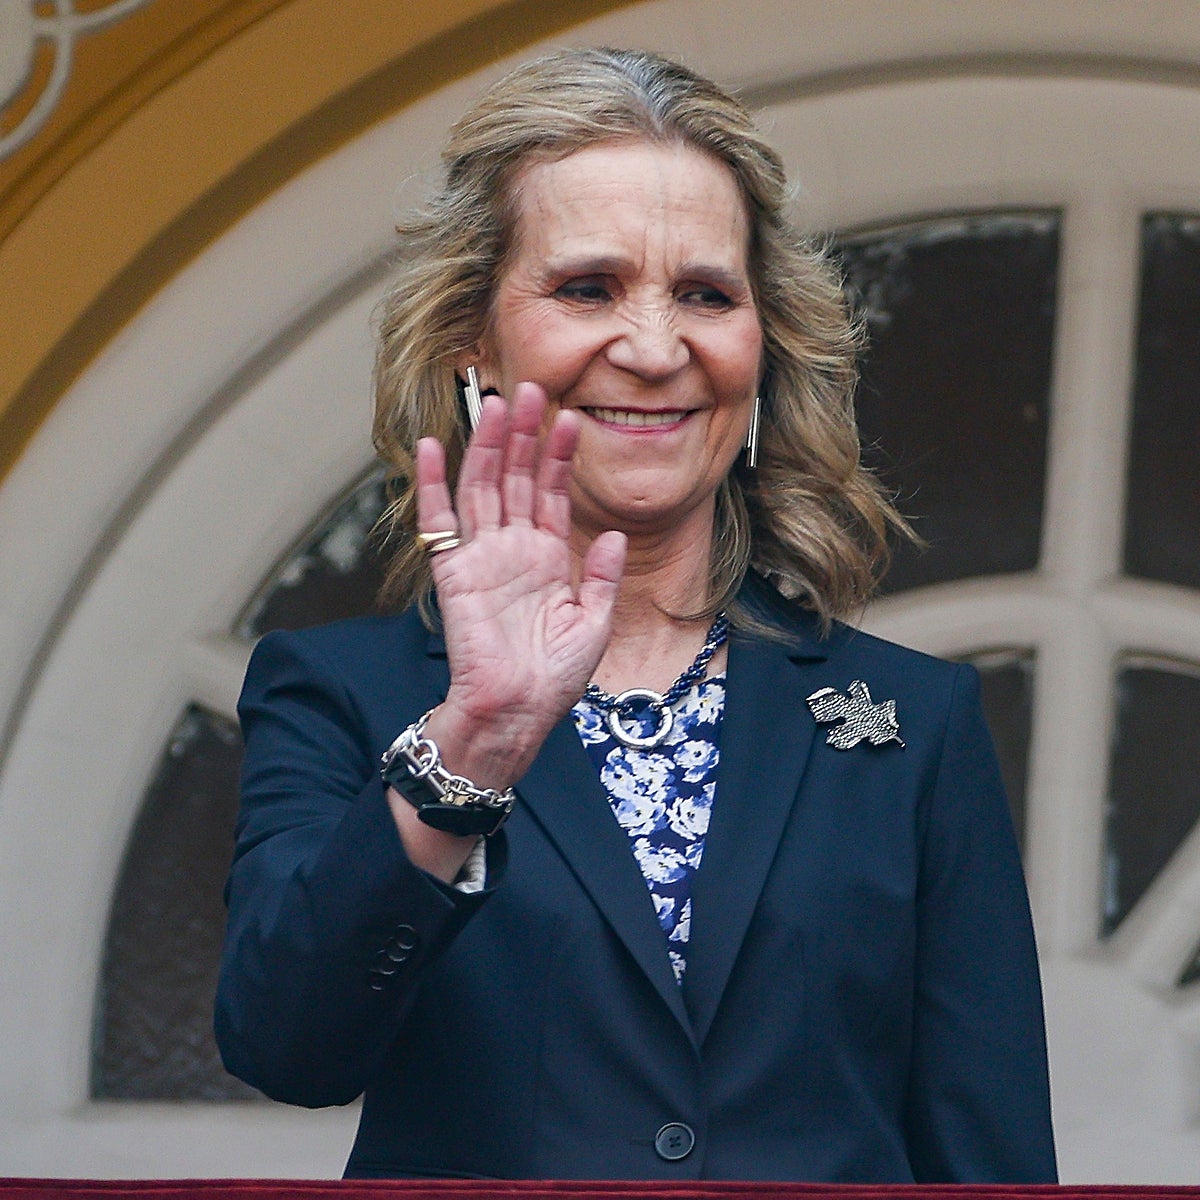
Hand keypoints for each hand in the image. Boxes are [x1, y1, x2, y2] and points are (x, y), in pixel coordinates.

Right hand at [414, 382, 625, 787]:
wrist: (517, 712)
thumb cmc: (553, 678)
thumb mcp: (592, 624)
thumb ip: (599, 576)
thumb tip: (610, 533)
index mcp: (546, 559)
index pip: (550, 493)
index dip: (559, 457)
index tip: (571, 419)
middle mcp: (512, 550)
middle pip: (514, 478)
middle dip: (523, 435)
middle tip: (532, 389)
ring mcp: (481, 557)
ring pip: (481, 487)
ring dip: (488, 445)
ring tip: (498, 402)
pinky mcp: (454, 572)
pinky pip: (439, 521)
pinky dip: (434, 484)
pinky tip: (434, 447)